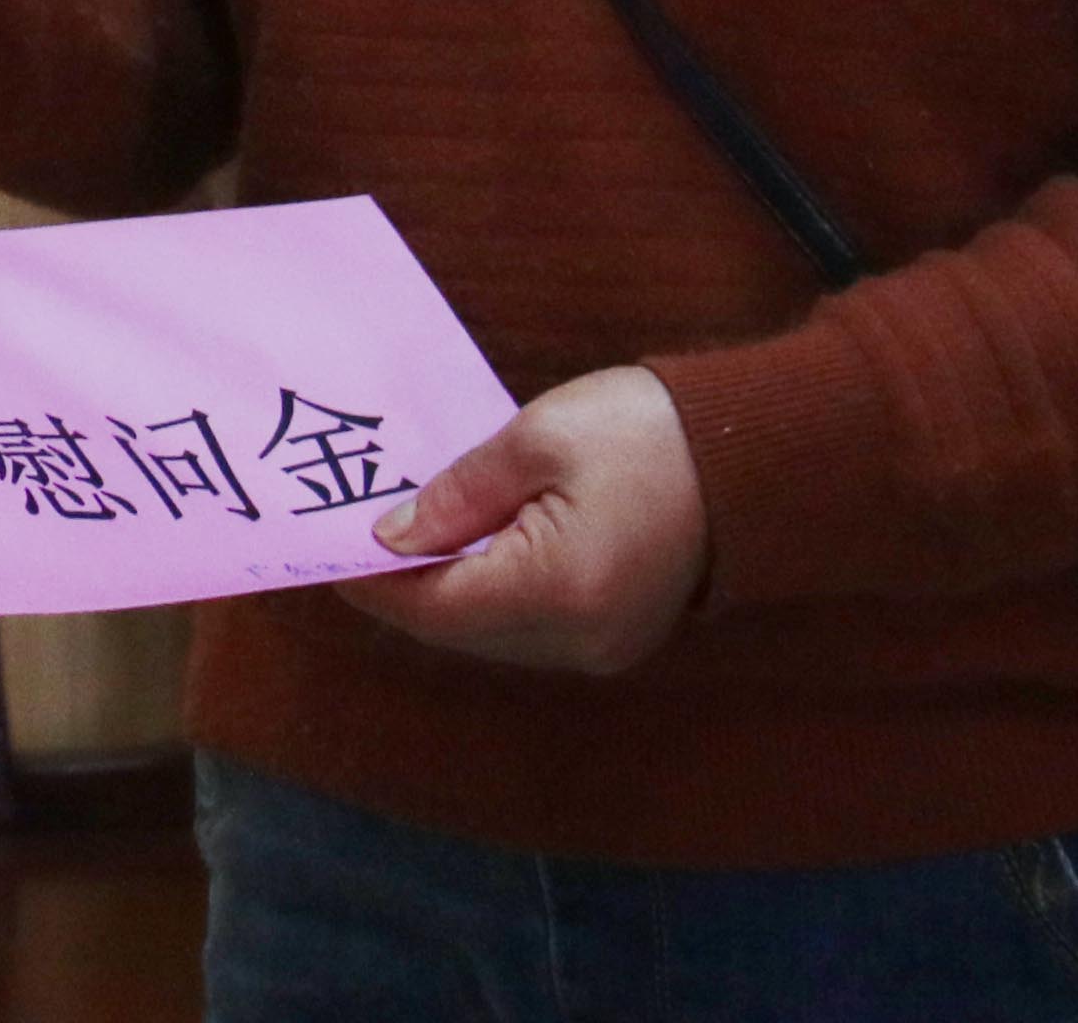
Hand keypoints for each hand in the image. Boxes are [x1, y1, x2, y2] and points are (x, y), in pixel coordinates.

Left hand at [337, 365, 708, 674]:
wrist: (754, 453)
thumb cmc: (647, 432)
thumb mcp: (538, 439)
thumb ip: (459, 494)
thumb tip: (394, 537)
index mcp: (558, 590)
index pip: (435, 606)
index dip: (374, 583)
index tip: (323, 551)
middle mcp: (579, 638)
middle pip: (459, 630)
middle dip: (402, 588)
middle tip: (346, 540)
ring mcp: (603, 646)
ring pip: (491, 635)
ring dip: (442, 594)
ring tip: (394, 542)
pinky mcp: (617, 635)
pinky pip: (528, 628)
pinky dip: (486, 594)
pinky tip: (460, 552)